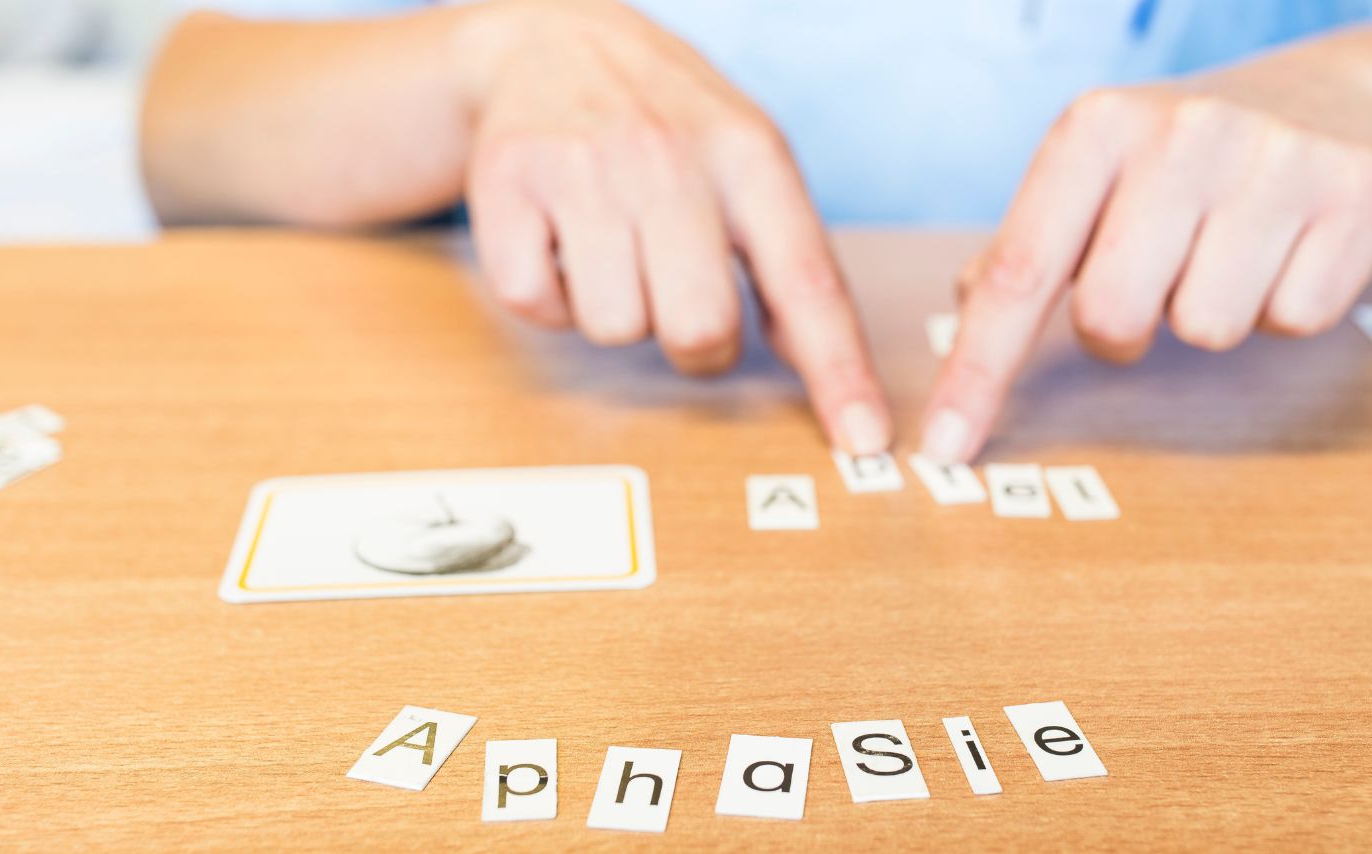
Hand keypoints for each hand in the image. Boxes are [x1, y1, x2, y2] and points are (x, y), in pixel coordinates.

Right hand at [456, 0, 889, 452]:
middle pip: (699, 328)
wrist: (549, 42)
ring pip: (614, 327)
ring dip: (615, 309)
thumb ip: (787, 254)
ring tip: (609, 247)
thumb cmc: (663, 120)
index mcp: (747, 155)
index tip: (863, 437)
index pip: (806, 280)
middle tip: (674, 293)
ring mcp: (582, 170)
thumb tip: (826, 368)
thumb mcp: (745, 158)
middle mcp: (667, 157)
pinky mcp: (507, 187)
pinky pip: (538, 304)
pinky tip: (559, 243)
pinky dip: (550, 296)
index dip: (837, 369)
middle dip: (692, 341)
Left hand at [922, 29, 1371, 461]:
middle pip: (1111, 318)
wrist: (1335, 96)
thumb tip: (969, 305)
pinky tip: (1287, 250)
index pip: (1018, 275)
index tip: (945, 447)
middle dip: (1122, 331)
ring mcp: (1273, 162)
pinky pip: (1291, 320)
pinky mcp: (1353, 198)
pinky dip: (1282, 305)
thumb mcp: (1099, 173)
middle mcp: (1180, 134)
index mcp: (1096, 130)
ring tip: (1229, 251)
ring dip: (1209, 314)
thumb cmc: (1189, 158)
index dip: (977, 373)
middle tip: (1153, 281)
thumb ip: (1031, 244)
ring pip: (1205, 330)